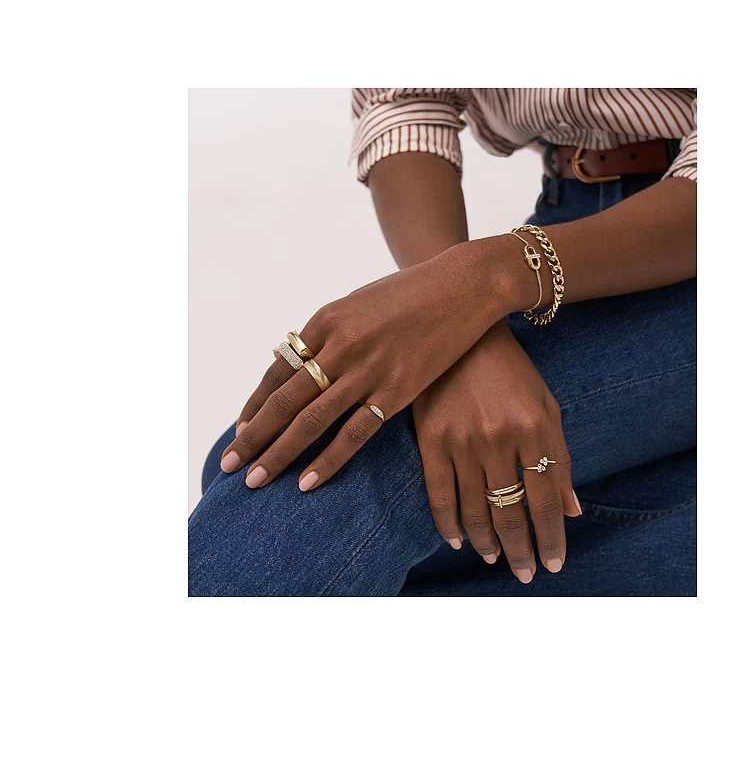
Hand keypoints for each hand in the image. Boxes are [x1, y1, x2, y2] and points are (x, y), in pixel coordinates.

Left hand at [219, 238, 522, 490]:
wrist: (463, 286)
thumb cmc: (410, 294)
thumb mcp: (359, 303)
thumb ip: (326, 333)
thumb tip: (289, 357)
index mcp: (326, 319)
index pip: (279, 371)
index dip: (255, 404)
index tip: (239, 430)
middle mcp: (340, 345)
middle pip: (285, 400)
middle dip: (254, 435)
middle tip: (229, 465)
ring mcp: (368, 369)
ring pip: (312, 420)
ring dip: (280, 453)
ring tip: (255, 480)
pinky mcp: (398, 390)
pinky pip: (354, 434)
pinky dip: (328, 460)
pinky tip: (307, 482)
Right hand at [412, 321, 581, 583]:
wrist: (462, 330)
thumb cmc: (512, 371)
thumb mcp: (546, 406)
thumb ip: (560, 458)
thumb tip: (572, 511)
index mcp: (536, 429)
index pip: (546, 501)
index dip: (552, 539)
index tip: (554, 563)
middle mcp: (500, 439)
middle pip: (511, 513)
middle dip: (522, 550)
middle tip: (525, 573)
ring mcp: (462, 440)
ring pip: (476, 510)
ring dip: (488, 543)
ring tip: (495, 558)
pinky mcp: (430, 439)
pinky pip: (439, 495)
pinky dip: (448, 525)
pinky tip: (459, 541)